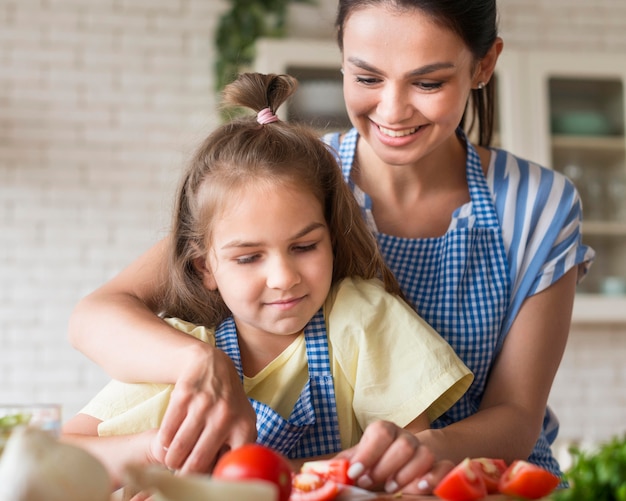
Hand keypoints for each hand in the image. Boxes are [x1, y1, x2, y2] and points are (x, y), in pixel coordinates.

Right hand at [156, 345, 256, 472]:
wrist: (211, 365)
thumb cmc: (228, 402)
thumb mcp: (242, 421)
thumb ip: (237, 448)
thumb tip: (224, 481)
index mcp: (243, 427)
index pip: (228, 466)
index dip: (213, 478)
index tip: (205, 481)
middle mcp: (225, 417)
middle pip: (197, 463)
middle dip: (185, 475)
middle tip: (182, 476)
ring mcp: (203, 405)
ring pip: (177, 451)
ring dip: (172, 461)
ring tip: (174, 460)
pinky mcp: (183, 397)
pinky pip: (165, 435)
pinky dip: (164, 445)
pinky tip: (169, 443)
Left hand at [337, 420, 453, 494]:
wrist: (405, 457)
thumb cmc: (377, 460)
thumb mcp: (360, 458)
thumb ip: (346, 462)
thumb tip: (322, 469)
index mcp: (384, 431)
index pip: (380, 432)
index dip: (368, 453)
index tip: (357, 473)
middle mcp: (406, 437)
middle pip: (403, 445)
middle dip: (385, 467)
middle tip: (371, 484)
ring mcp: (424, 449)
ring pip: (424, 454)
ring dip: (406, 474)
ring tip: (392, 489)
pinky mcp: (440, 464)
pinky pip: (444, 466)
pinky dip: (434, 477)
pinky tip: (420, 489)